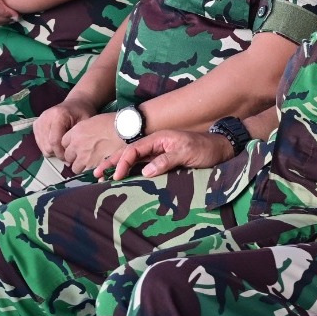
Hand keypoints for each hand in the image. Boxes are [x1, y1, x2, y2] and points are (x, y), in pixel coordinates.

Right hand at [34, 99, 96, 159]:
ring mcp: (39, 121)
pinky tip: (58, 142)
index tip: (70, 157)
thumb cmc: (82, 112)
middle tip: (68, 152)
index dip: (62, 153)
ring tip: (64, 147)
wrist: (76, 103)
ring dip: (53, 150)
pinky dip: (48, 146)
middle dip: (58, 153)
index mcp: (58, 115)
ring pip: (42, 146)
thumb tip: (70, 158)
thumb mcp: (85, 123)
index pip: (54, 141)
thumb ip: (77, 138)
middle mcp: (45, 117)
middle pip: (47, 146)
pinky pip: (40, 143)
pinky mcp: (36, 125)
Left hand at [59, 112, 123, 173]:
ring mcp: (84, 156)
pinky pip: (86, 173)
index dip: (70, 146)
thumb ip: (83, 131)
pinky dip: (90, 171)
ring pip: (75, 167)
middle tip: (82, 156)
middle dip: (74, 157)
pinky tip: (96, 167)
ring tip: (90, 163)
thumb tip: (83, 138)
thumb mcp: (92, 121)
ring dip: (81, 166)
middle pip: (67, 156)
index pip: (63, 142)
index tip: (75, 147)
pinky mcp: (92, 166)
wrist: (124, 130)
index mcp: (76, 132)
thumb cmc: (112, 122)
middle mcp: (76, 145)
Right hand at [97, 129, 234, 181]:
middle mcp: (156, 144)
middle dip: (111, 162)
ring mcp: (158, 152)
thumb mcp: (187, 153)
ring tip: (102, 175)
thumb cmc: (205, 149)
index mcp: (159, 138)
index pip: (134, 149)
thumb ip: (166, 160)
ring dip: (117, 166)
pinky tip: (122, 177)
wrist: (220, 148)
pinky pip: (142, 165)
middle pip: (128, 152)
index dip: (122, 162)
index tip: (115, 176)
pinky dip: (129, 170)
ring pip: (133, 159)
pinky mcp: (162, 160)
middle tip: (96, 174)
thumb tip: (145, 171)